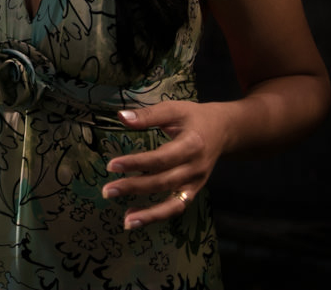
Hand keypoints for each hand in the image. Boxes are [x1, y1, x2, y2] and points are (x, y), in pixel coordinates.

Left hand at [102, 100, 231, 228]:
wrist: (224, 131)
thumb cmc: (194, 118)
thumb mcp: (173, 109)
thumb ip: (148, 115)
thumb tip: (121, 116)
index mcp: (191, 145)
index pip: (161, 158)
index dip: (136, 163)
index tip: (111, 166)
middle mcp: (195, 168)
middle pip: (163, 182)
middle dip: (134, 188)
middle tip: (107, 191)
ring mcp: (196, 183)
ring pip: (173, 204)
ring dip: (149, 214)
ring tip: (126, 221)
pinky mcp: (194, 191)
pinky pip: (176, 207)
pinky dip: (157, 215)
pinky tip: (136, 218)